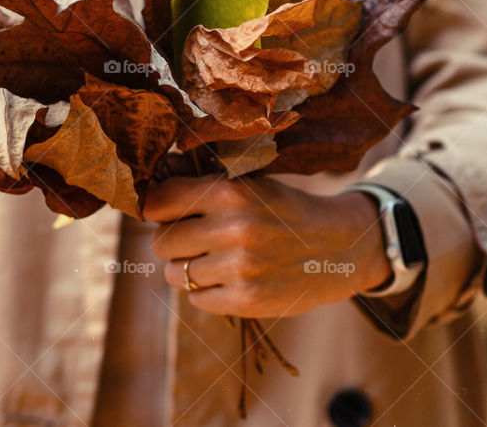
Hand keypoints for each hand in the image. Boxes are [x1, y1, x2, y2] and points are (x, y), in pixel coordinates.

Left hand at [144, 174, 390, 317]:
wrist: (338, 246)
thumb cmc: (283, 211)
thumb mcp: (250, 186)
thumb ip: (204, 190)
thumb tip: (147, 198)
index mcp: (229, 193)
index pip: (158, 203)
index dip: (157, 210)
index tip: (165, 214)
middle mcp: (232, 228)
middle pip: (161, 242)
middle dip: (171, 242)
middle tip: (193, 241)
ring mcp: (239, 267)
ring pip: (175, 274)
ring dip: (186, 270)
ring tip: (211, 261)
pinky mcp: (247, 299)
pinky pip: (196, 300)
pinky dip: (205, 292)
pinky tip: (227, 280)